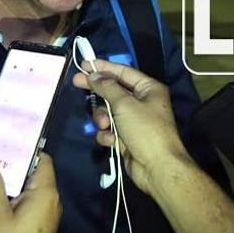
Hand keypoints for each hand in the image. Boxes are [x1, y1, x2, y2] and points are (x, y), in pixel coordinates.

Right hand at [70, 58, 191, 194]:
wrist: (157, 168)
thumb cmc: (145, 130)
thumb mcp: (125, 104)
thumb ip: (107, 87)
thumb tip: (94, 75)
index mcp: (148, 89)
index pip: (123, 72)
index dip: (103, 67)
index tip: (84, 64)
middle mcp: (142, 102)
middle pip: (113, 91)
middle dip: (98, 92)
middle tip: (76, 83)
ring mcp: (134, 122)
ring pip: (108, 112)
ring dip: (103, 118)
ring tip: (105, 125)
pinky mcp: (127, 138)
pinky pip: (110, 131)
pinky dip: (108, 135)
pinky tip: (112, 141)